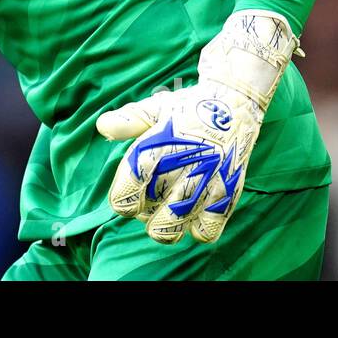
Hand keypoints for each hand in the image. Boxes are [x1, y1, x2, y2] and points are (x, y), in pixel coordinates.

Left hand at [95, 10, 303, 244]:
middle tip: (149, 197)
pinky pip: (206, 231)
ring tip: (166, 208)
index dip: (121, 199)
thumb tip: (103, 126)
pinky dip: (194, 228)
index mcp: (157, 150)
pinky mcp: (227, 197)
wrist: (235, 105)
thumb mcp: (155, 107)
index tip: (130, 190)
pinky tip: (192, 212)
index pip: (125, 195)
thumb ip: (129, 120)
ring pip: (173, 228)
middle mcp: (181, 170)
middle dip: (141, 211)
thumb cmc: (188, 109)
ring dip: (164, 223)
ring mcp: (206, 186)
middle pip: (146, 216)